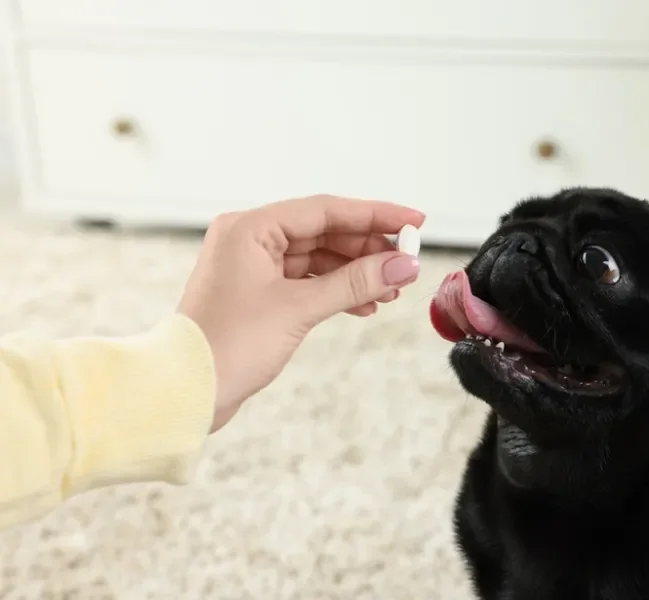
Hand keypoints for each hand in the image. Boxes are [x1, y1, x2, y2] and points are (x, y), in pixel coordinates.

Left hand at [177, 194, 424, 431]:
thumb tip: (401, 266)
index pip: (326, 210)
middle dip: (368, 249)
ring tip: (390, 289)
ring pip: (319, 257)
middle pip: (324, 231)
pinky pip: (307, 279)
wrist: (185, 391)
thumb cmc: (226, 346)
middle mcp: (249, 239)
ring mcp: (252, 266)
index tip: (413, 221)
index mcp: (250, 228)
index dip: (375, 215)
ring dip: (356, 272)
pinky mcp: (258, 293)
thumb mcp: (299, 309)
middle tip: (406, 263)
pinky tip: (364, 303)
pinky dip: (336, 289)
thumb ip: (355, 282)